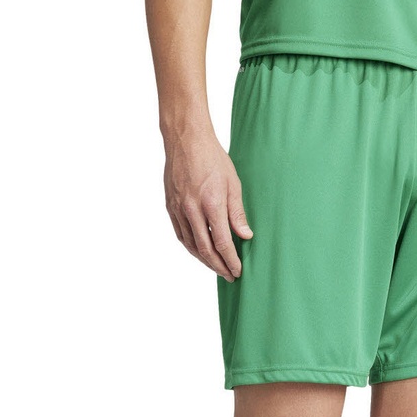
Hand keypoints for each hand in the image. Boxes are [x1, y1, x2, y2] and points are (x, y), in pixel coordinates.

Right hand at [163, 130, 252, 280]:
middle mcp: (192, 209)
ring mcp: (178, 209)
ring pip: (191, 245)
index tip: (237, 270)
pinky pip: (181, 235)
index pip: (222, 242)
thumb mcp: (233, 184)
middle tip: (229, 276)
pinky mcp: (170, 206)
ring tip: (216, 268)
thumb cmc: (213, 158)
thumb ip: (237, 213)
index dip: (230, 260)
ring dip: (204, 261)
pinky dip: (191, 248)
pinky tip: (200, 253)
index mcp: (211, 203)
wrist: (185, 140)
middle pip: (205, 249)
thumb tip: (246, 236)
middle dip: (219, 266)